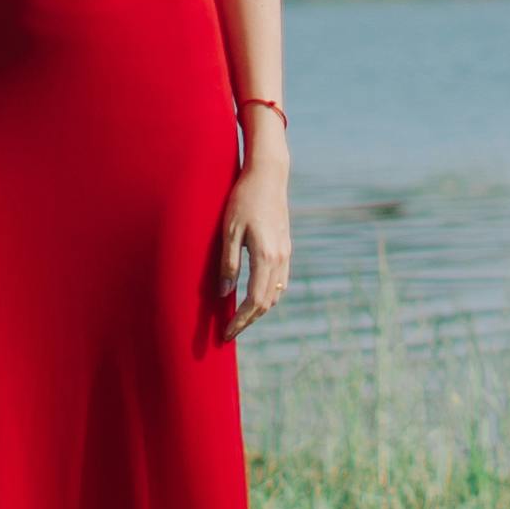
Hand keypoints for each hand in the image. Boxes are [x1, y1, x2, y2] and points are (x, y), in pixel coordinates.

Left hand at [211, 139, 293, 338]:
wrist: (268, 175)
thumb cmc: (244, 199)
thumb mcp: (229, 231)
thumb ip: (228, 263)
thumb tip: (224, 293)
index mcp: (266, 257)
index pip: (254, 301)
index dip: (240, 320)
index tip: (225, 333)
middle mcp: (280, 258)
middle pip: (267, 303)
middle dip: (248, 320)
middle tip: (230, 332)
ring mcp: (286, 252)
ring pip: (276, 293)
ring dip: (258, 309)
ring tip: (239, 317)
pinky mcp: (286, 246)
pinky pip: (280, 281)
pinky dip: (267, 295)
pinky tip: (254, 295)